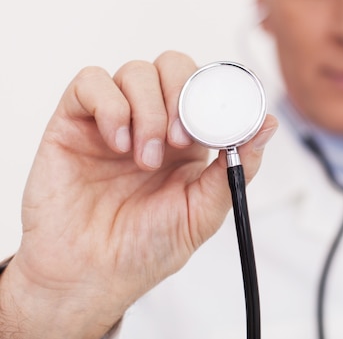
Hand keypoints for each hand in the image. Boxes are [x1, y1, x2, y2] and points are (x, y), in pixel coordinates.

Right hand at [0, 51, 277, 338]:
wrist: (91, 276)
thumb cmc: (145, 248)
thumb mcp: (203, 212)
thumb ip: (236, 167)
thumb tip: (268, 125)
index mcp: (187, 139)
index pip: (205, 87)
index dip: (215, 94)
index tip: (220, 122)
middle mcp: (152, 121)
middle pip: (173, 65)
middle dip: (182, 95)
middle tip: (181, 141)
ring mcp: (113, 119)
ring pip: (136, 71)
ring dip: (148, 110)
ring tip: (146, 159)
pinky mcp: (74, 122)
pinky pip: (90, 82)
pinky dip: (110, 106)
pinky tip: (118, 144)